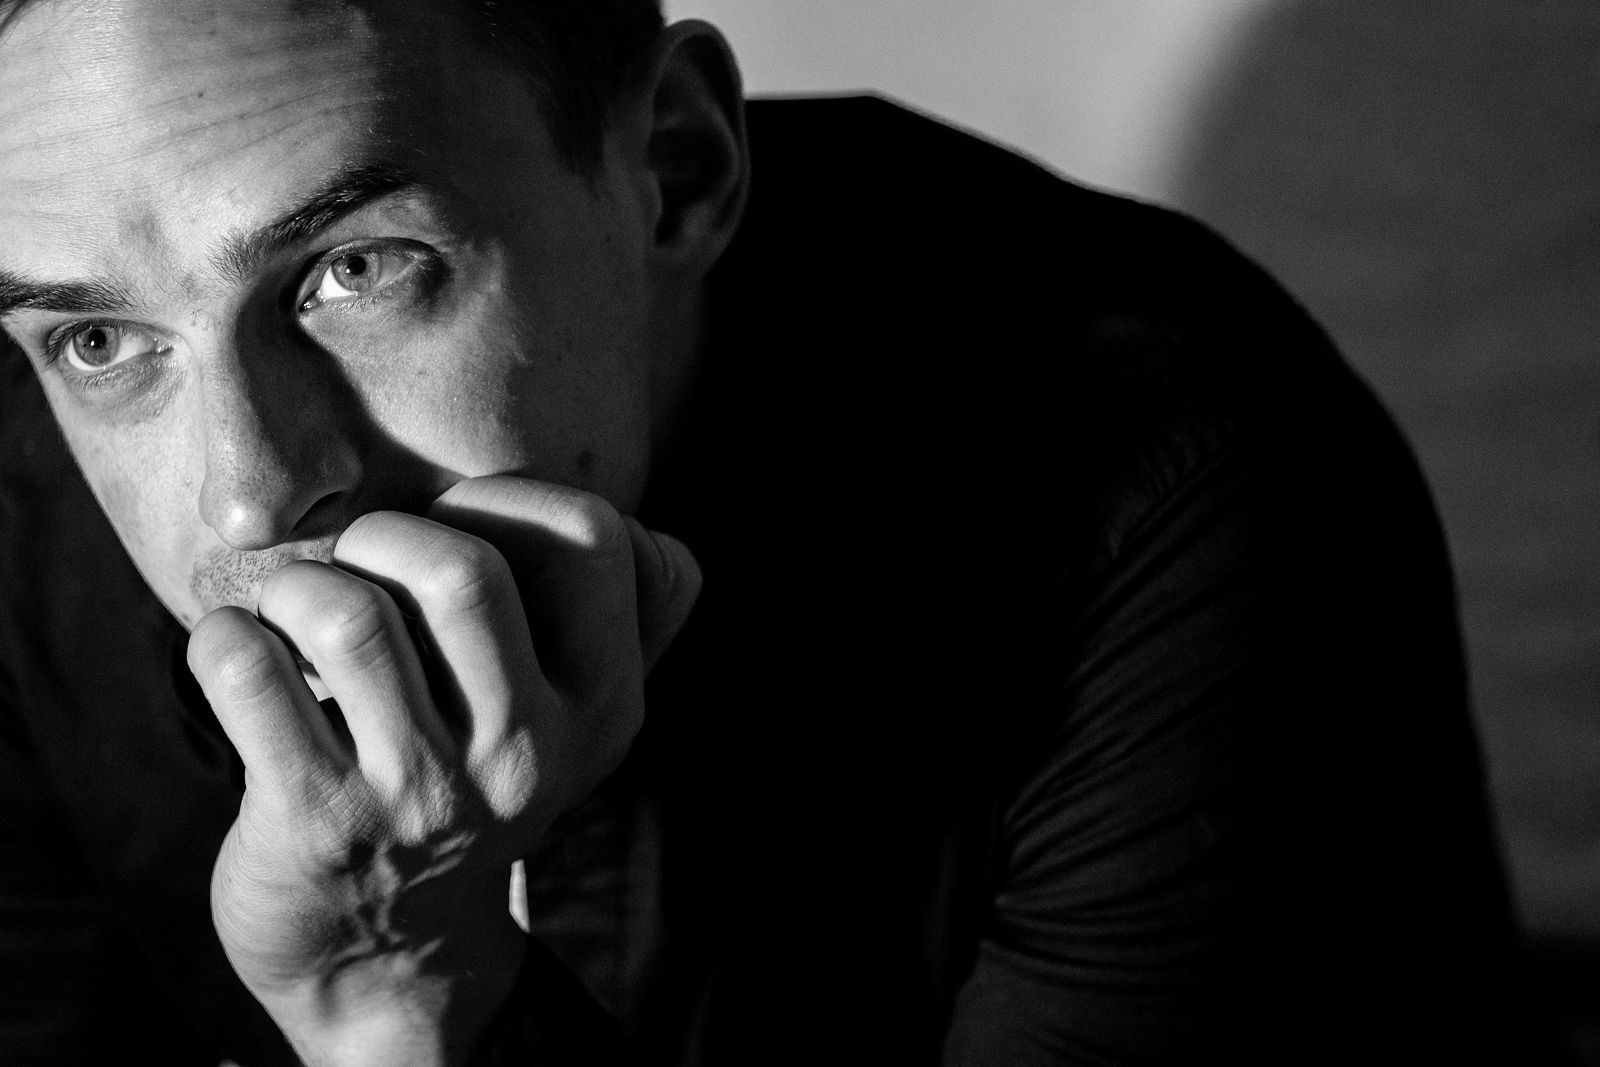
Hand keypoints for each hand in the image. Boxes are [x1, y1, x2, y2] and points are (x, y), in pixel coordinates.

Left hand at [186, 477, 699, 1065]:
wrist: (387, 953)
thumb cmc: (463, 784)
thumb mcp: (565, 720)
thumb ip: (609, 620)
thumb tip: (631, 519)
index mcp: (601, 709)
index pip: (591, 538)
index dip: (503, 498)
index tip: (454, 528)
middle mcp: (525, 755)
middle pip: (461, 570)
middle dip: (383, 534)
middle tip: (357, 566)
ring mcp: (421, 796)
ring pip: (346, 614)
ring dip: (297, 586)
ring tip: (293, 616)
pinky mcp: (315, 823)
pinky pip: (245, 668)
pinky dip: (224, 636)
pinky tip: (241, 659)